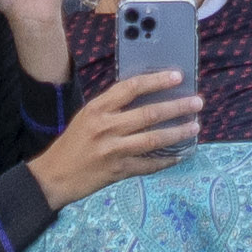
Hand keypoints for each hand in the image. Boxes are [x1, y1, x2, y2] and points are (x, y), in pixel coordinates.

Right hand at [28, 68, 201, 212]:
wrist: (55, 176)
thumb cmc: (73, 143)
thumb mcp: (87, 117)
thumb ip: (112, 108)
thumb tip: (146, 97)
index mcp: (98, 109)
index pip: (131, 88)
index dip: (156, 81)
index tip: (177, 76)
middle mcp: (106, 127)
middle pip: (149, 114)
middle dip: (177, 107)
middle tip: (197, 102)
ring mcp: (114, 150)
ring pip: (153, 139)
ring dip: (178, 133)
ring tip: (195, 126)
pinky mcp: (119, 171)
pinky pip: (149, 164)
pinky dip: (167, 160)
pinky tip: (181, 154)